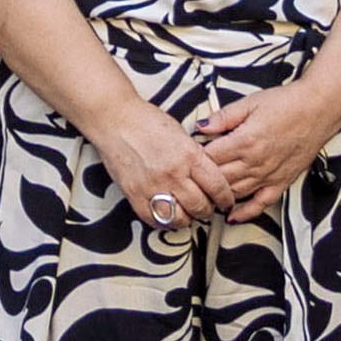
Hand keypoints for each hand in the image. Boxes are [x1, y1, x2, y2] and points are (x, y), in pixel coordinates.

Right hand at [87, 93, 242, 235]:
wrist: (114, 119)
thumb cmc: (146, 121)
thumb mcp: (181, 133)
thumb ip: (195, 156)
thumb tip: (207, 175)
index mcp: (189, 156)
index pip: (218, 187)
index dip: (226, 198)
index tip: (226, 201)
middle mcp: (173, 174)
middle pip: (201, 206)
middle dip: (208, 210)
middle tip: (207, 208)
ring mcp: (153, 186)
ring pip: (180, 218)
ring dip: (187, 218)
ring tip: (187, 213)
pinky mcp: (134, 194)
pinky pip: (154, 219)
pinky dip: (164, 221)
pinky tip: (168, 214)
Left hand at [193, 77, 340, 219]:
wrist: (318, 109)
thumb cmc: (286, 104)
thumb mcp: (249, 103)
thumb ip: (223, 117)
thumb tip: (201, 127)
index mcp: (244, 141)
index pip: (209, 158)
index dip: (194, 159)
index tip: (185, 159)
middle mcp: (255, 162)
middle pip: (219, 178)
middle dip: (202, 180)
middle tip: (189, 180)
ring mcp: (269, 175)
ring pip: (235, 193)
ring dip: (218, 196)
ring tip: (203, 197)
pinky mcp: (282, 182)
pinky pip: (261, 203)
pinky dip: (245, 212)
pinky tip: (232, 216)